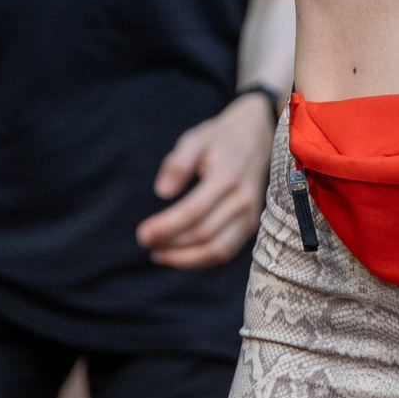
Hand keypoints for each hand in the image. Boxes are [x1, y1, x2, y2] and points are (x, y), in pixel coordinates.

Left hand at [136, 91, 276, 267]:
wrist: (256, 137)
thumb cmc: (220, 139)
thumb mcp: (196, 138)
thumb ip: (178, 162)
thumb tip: (162, 192)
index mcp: (227, 176)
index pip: (194, 211)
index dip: (167, 226)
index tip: (143, 233)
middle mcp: (242, 199)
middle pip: (203, 233)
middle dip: (170, 242)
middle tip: (144, 240)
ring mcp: (249, 215)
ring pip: (216, 250)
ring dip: (184, 258)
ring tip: (158, 253)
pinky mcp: (250, 225)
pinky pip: (225, 252)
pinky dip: (200, 260)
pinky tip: (178, 255)